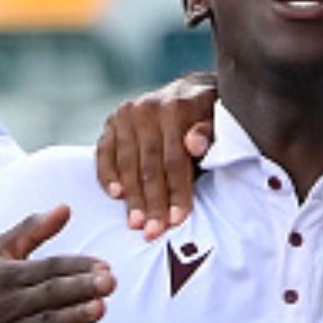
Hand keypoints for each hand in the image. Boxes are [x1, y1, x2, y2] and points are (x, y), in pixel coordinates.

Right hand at [0, 207, 114, 322]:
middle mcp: (5, 303)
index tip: (105, 266)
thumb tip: (66, 207)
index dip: (78, 266)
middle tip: (110, 283)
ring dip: (71, 317)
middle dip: (81, 288)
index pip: (49, 267)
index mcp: (7, 275)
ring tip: (99, 308)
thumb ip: (32, 230)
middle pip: (49, 294)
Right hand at [94, 74, 215, 240]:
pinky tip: (115, 195)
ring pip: (127, 163)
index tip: (177, 219)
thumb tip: (194, 145)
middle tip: (153, 232)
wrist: (190, 91)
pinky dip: (107, 175)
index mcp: (175, 108)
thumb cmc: (207, 115)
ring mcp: (125, 115)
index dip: (177, 191)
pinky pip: (104, 153)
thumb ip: (208, 132)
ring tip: (136, 223)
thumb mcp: (218, 120)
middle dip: (152, 202)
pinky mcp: (111, 122)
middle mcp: (146, 109)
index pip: (174, 159)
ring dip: (132, 196)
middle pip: (149, 165)